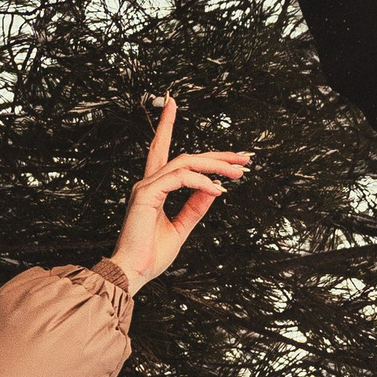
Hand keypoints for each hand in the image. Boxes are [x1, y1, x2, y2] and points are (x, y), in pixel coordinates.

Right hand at [106, 94, 250, 294]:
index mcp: (153, 189)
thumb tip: (213, 189)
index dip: (166, 125)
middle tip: (244, 157)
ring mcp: (146, 187)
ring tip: (239, 173)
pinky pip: (180, 178)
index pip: (161, 150)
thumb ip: (195, 208)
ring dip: (216, 166)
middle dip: (216, 155)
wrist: (132, 273)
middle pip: (186, 156)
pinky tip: (218, 189)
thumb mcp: (180, 229)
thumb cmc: (150, 256)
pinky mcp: (146, 195)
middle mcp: (148, 183)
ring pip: (186, 163)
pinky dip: (202, 181)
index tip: (173, 103)